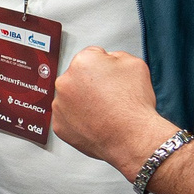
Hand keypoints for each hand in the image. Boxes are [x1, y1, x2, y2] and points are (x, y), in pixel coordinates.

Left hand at [51, 46, 171, 175]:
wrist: (132, 138)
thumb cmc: (133, 105)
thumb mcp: (134, 64)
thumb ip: (115, 56)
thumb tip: (108, 60)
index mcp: (82, 62)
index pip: (92, 56)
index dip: (106, 67)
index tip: (111, 77)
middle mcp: (65, 81)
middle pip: (79, 77)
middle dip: (92, 83)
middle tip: (109, 96)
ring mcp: (59, 105)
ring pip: (72, 98)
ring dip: (83, 102)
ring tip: (104, 111)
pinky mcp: (59, 125)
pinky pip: (68, 118)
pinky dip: (79, 120)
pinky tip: (96, 122)